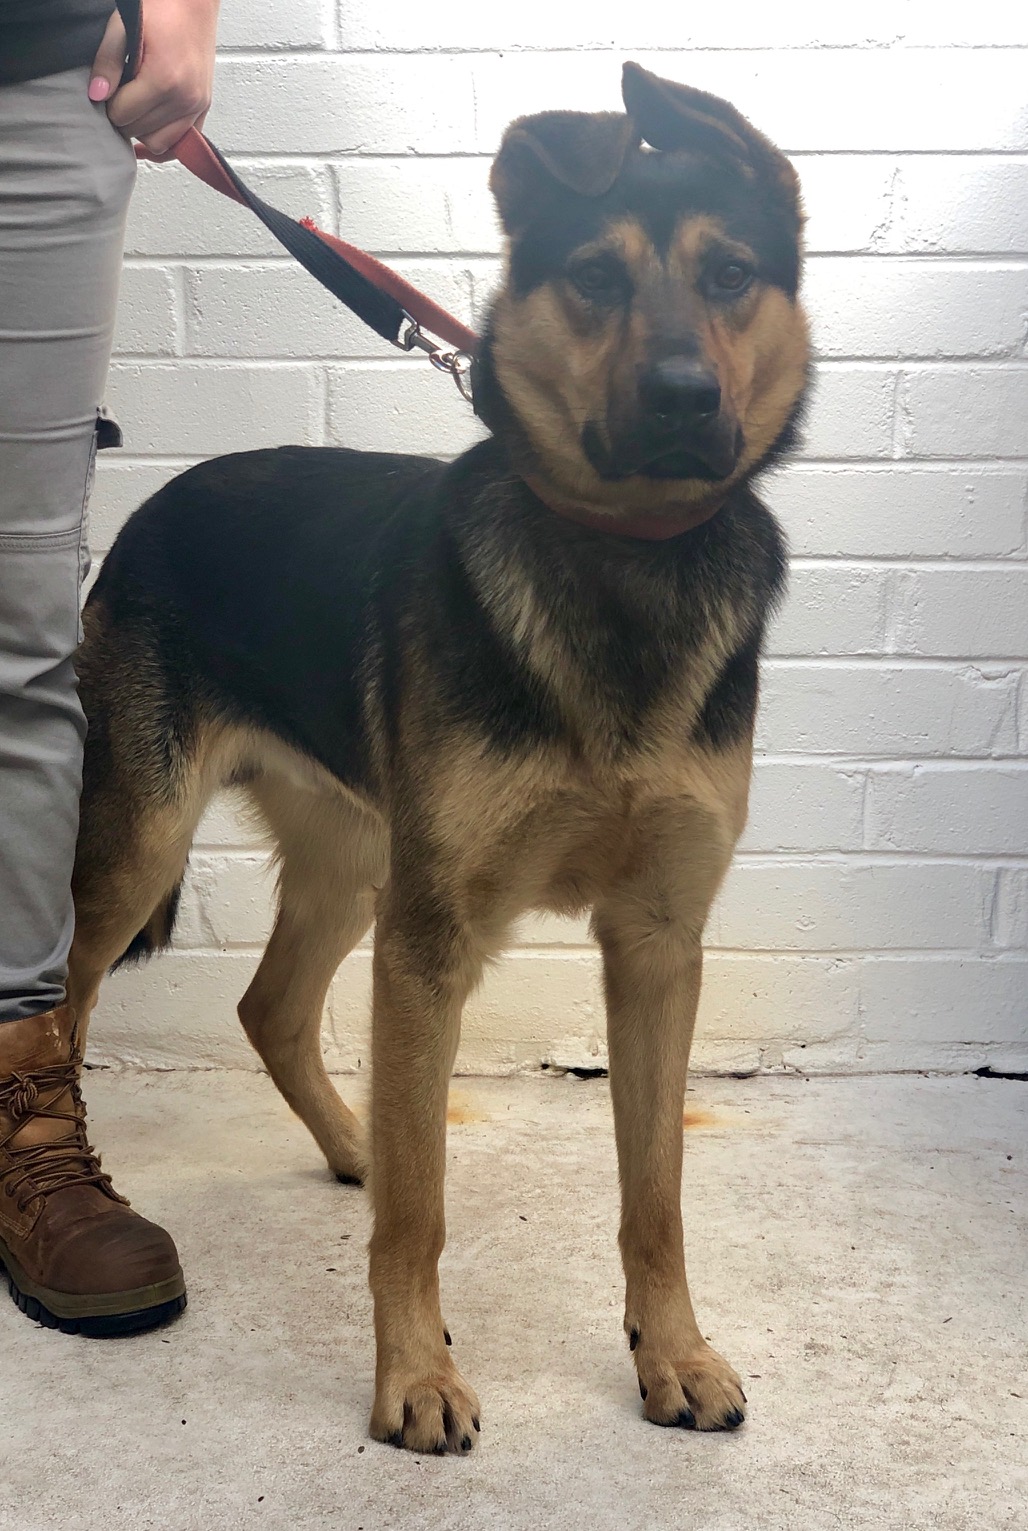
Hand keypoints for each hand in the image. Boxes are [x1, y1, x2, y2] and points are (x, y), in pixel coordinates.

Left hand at [89, 0, 219, 158]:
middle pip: (139, 131)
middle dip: (123, 117)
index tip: (108, 86)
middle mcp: (185, 99)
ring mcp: (197, 105)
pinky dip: (164, 140)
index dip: (108, 104)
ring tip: (135, 106)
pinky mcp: (204, 107)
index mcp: (164, 80)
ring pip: (159, 143)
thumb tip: (97, 95)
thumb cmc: (162, 6)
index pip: (122, 115)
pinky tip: (149, 131)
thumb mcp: (124, 26)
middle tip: (119, 93)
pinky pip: (182, 142)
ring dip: (142, 130)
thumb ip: (107, 62)